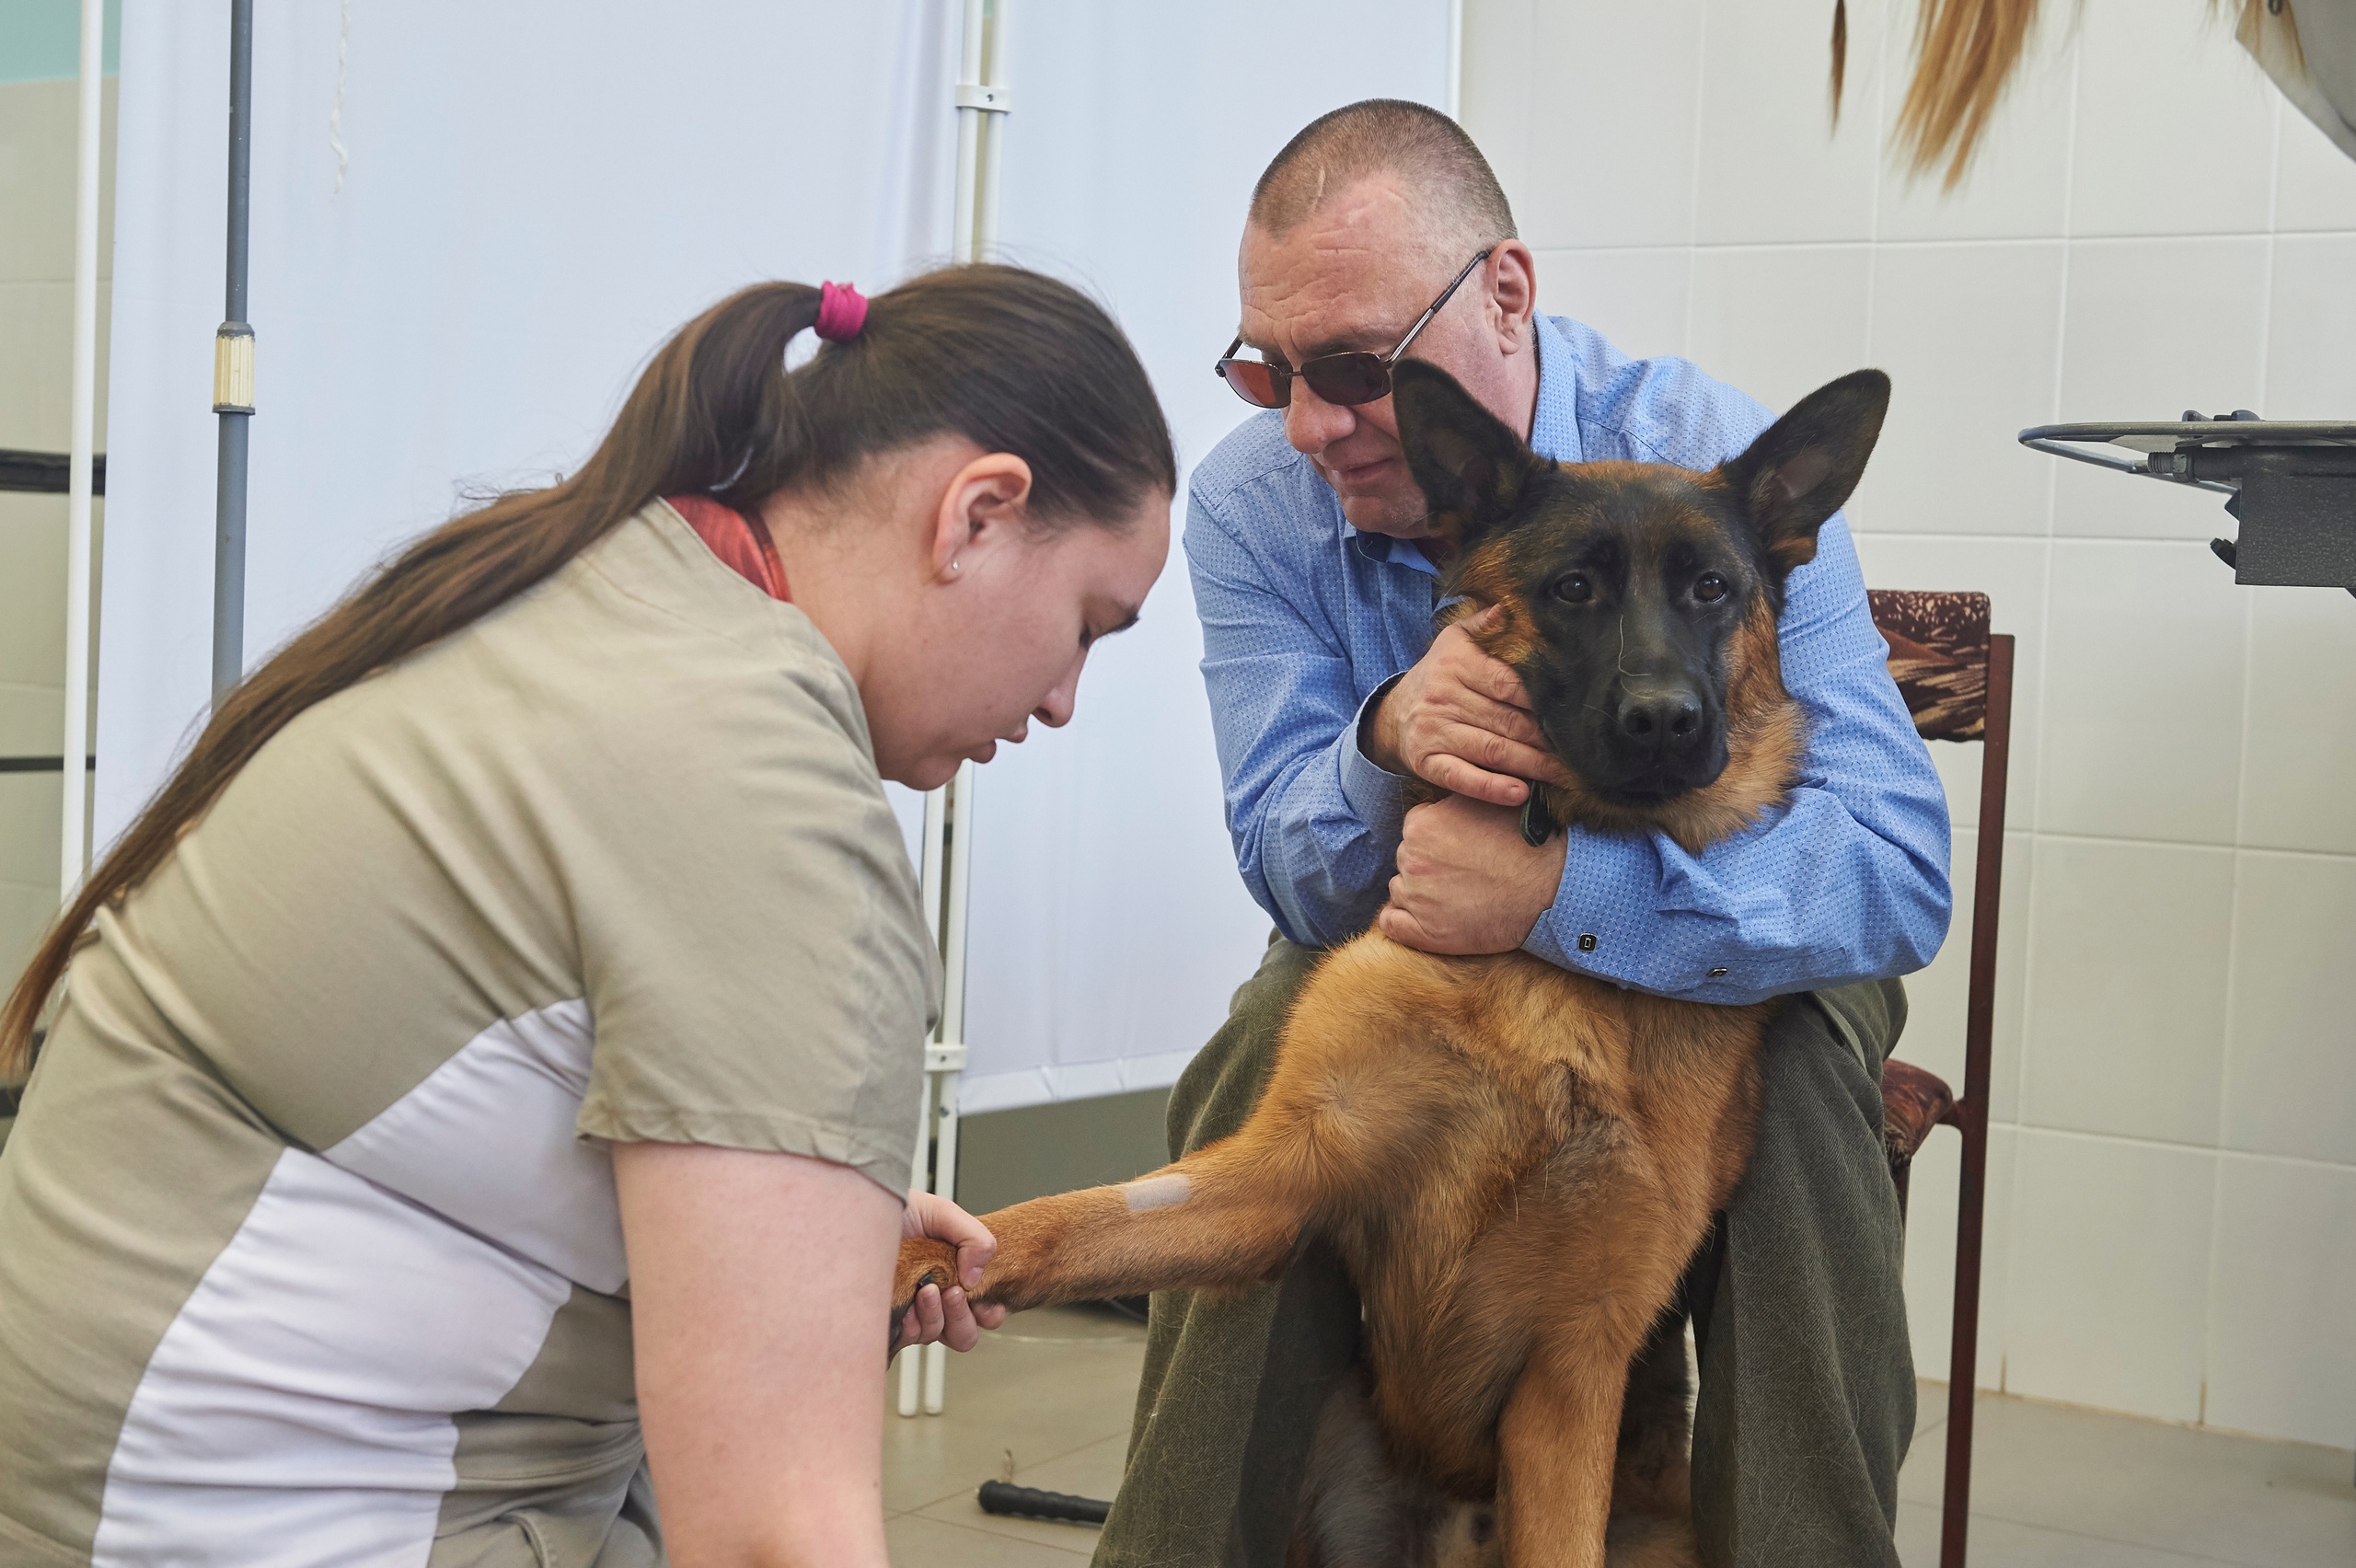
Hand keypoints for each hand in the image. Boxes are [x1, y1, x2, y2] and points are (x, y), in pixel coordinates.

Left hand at [894, 1191, 1008, 1351]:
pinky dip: (914, 1321)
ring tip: (927, 1290)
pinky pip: (910, 1337)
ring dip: (937, 1315)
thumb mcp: (942, 1213)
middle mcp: (934, 1298)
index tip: (986, 1303)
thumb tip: (975, 1278)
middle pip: (964, 1334)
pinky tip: (908, 1301)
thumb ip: (974, 1237)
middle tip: (953, 1292)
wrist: (857, 1213)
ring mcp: (911, 1312)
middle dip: (963, 1317)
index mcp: (952, 1275)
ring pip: (937, 1336)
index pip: (983, 1310)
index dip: (990, 1313)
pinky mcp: (888, 1321)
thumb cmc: (895, 1211)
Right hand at [1365, 607, 1573, 806]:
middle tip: (1583, 751)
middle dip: (1547, 739)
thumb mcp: (1454, 641)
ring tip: (1566, 775)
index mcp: (1456, 663)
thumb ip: (1483, 624)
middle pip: (1507, 720)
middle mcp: (1443, 696)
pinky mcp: (1427, 762)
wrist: (1391, 715)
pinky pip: (1462, 777)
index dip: (1543, 700)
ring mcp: (1434, 731)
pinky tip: (1519, 794)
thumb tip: (1509, 606)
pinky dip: (1491, 788)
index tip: (1575, 712)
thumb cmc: (1438, 676)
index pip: (1508, 683)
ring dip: (1533, 765)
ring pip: (1492, 750)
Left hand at [1378, 795, 1566, 955]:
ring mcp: (1415, 895)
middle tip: (1463, 875)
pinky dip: (1404, 923)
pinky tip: (1428, 921)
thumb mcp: (1492, 802)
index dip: (1437, 841)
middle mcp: (1411, 857)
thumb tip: (1460, 780)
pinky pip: (1392, 924)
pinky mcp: (1423, 931)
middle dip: (1429, 866)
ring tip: (1459, 897)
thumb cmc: (1526, 844)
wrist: (1551, 888)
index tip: (1458, 850)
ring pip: (1402, 891)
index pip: (1416, 831)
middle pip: (1408, 860)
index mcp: (1422, 824)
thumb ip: (1463, 796)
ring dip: (1422, 895)